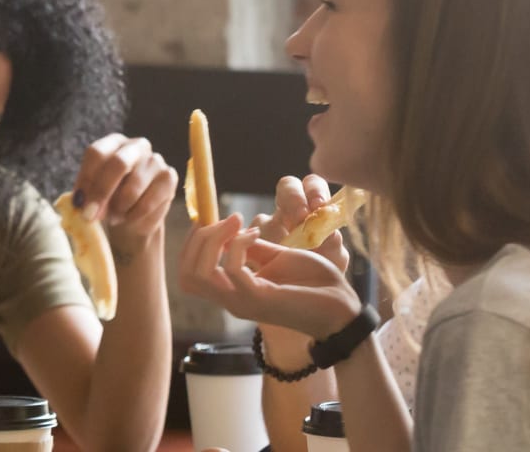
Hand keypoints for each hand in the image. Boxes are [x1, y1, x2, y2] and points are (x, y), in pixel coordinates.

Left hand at [72, 134, 178, 255]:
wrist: (134, 216)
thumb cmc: (110, 200)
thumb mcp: (93, 195)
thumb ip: (87, 196)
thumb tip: (81, 205)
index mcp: (113, 143)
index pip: (97, 153)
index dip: (86, 179)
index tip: (78, 204)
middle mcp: (136, 146)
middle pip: (118, 163)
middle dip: (102, 192)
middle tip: (90, 216)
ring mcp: (156, 160)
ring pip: (133, 188)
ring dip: (119, 209)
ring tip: (114, 218)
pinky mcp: (169, 178)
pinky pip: (148, 202)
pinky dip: (134, 216)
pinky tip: (130, 218)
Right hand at [179, 215, 359, 339]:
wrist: (343, 309)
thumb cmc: (315, 284)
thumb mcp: (278, 258)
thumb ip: (252, 249)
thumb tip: (230, 233)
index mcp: (232, 291)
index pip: (188, 273)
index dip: (193, 243)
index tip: (216, 220)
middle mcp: (230, 299)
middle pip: (186, 274)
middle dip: (198, 239)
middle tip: (226, 220)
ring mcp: (241, 301)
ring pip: (199, 273)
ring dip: (213, 239)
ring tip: (238, 223)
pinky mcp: (258, 299)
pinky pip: (231, 268)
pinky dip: (239, 244)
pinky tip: (257, 235)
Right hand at [252, 175, 348, 270]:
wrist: (304, 299)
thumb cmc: (320, 275)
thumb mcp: (332, 261)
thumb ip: (333, 245)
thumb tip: (329, 233)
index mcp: (311, 209)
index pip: (311, 185)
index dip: (313, 190)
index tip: (318, 206)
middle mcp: (287, 213)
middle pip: (286, 187)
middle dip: (293, 198)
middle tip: (300, 218)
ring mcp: (264, 228)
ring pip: (262, 219)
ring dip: (272, 234)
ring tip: (281, 255)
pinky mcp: (245, 245)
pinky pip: (243, 241)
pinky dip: (252, 249)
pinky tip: (263, 267)